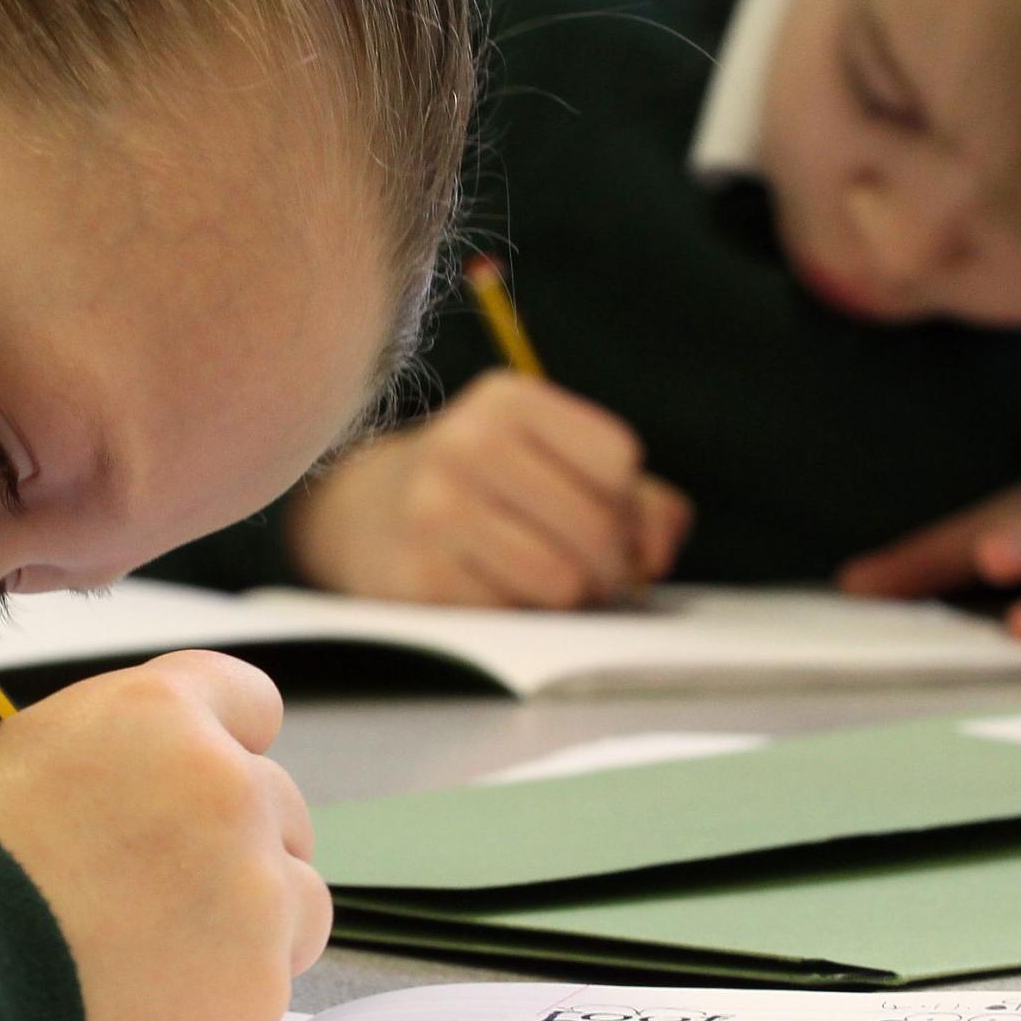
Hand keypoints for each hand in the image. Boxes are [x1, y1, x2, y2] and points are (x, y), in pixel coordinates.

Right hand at [0, 651, 327, 1020]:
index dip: (222, 747)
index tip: (195, 790)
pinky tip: (144, 1012)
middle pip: (280, 804)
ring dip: (248, 921)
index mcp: (161, 713)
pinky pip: (267, 983)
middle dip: (233, 844)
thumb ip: (105, 756)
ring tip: (153, 958)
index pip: (248, 702)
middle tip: (156, 895)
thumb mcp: (13, 756)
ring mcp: (252, 889)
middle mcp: (225, 786)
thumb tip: (127, 782)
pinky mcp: (255, 984)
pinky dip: (220, 1000)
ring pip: (297, 896)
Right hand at [283, 370, 691, 608]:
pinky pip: (514, 619)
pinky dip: (519, 618)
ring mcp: (432, 512)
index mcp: (506, 401)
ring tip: (547, 584)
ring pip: (562, 584)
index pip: (616, 457)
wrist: (365, 513)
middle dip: (611, 566)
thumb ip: (635, 498)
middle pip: (595, 527)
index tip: (607, 518)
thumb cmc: (486, 485)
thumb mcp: (553, 460)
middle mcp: (464, 444)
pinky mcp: (415, 578)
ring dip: (571, 599)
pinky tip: (496, 595)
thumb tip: (655, 555)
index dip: (628, 504)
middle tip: (594, 575)